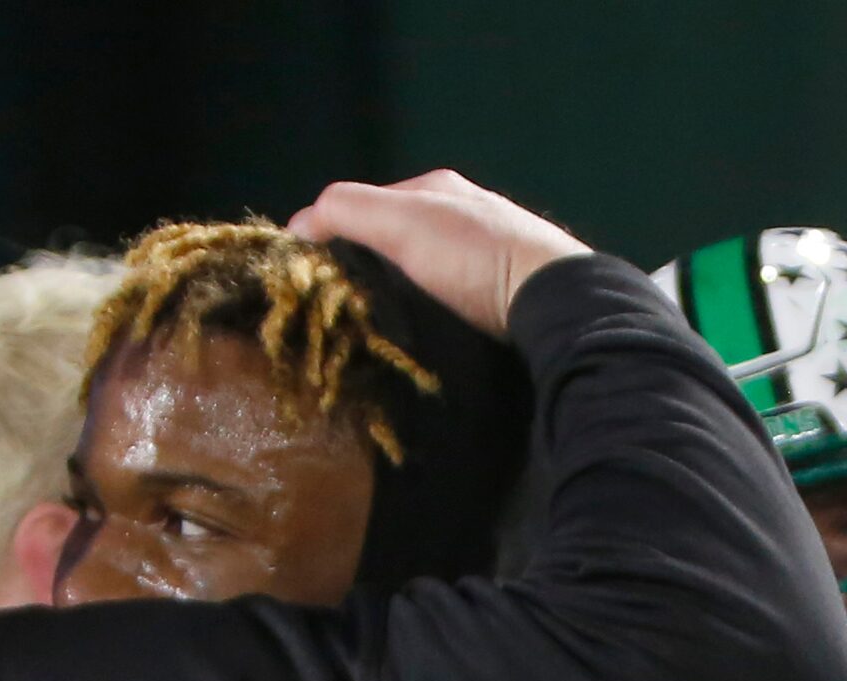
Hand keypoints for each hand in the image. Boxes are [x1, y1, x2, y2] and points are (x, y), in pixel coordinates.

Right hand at [286, 170, 588, 336]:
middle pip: (389, 239)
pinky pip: (442, 296)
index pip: (363, 205)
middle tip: (344, 304)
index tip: (315, 275)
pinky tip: (420, 328)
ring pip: (415, 270)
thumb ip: (347, 211)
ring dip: (393, 293)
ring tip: (378, 322)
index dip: (333, 235)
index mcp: (436, 188)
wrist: (549, 299)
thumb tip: (297, 226)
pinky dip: (423, 309)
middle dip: (363, 267)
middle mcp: (459, 214)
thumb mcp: (400, 220)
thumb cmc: (474, 254)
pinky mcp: (494, 291)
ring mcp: (480, 253)